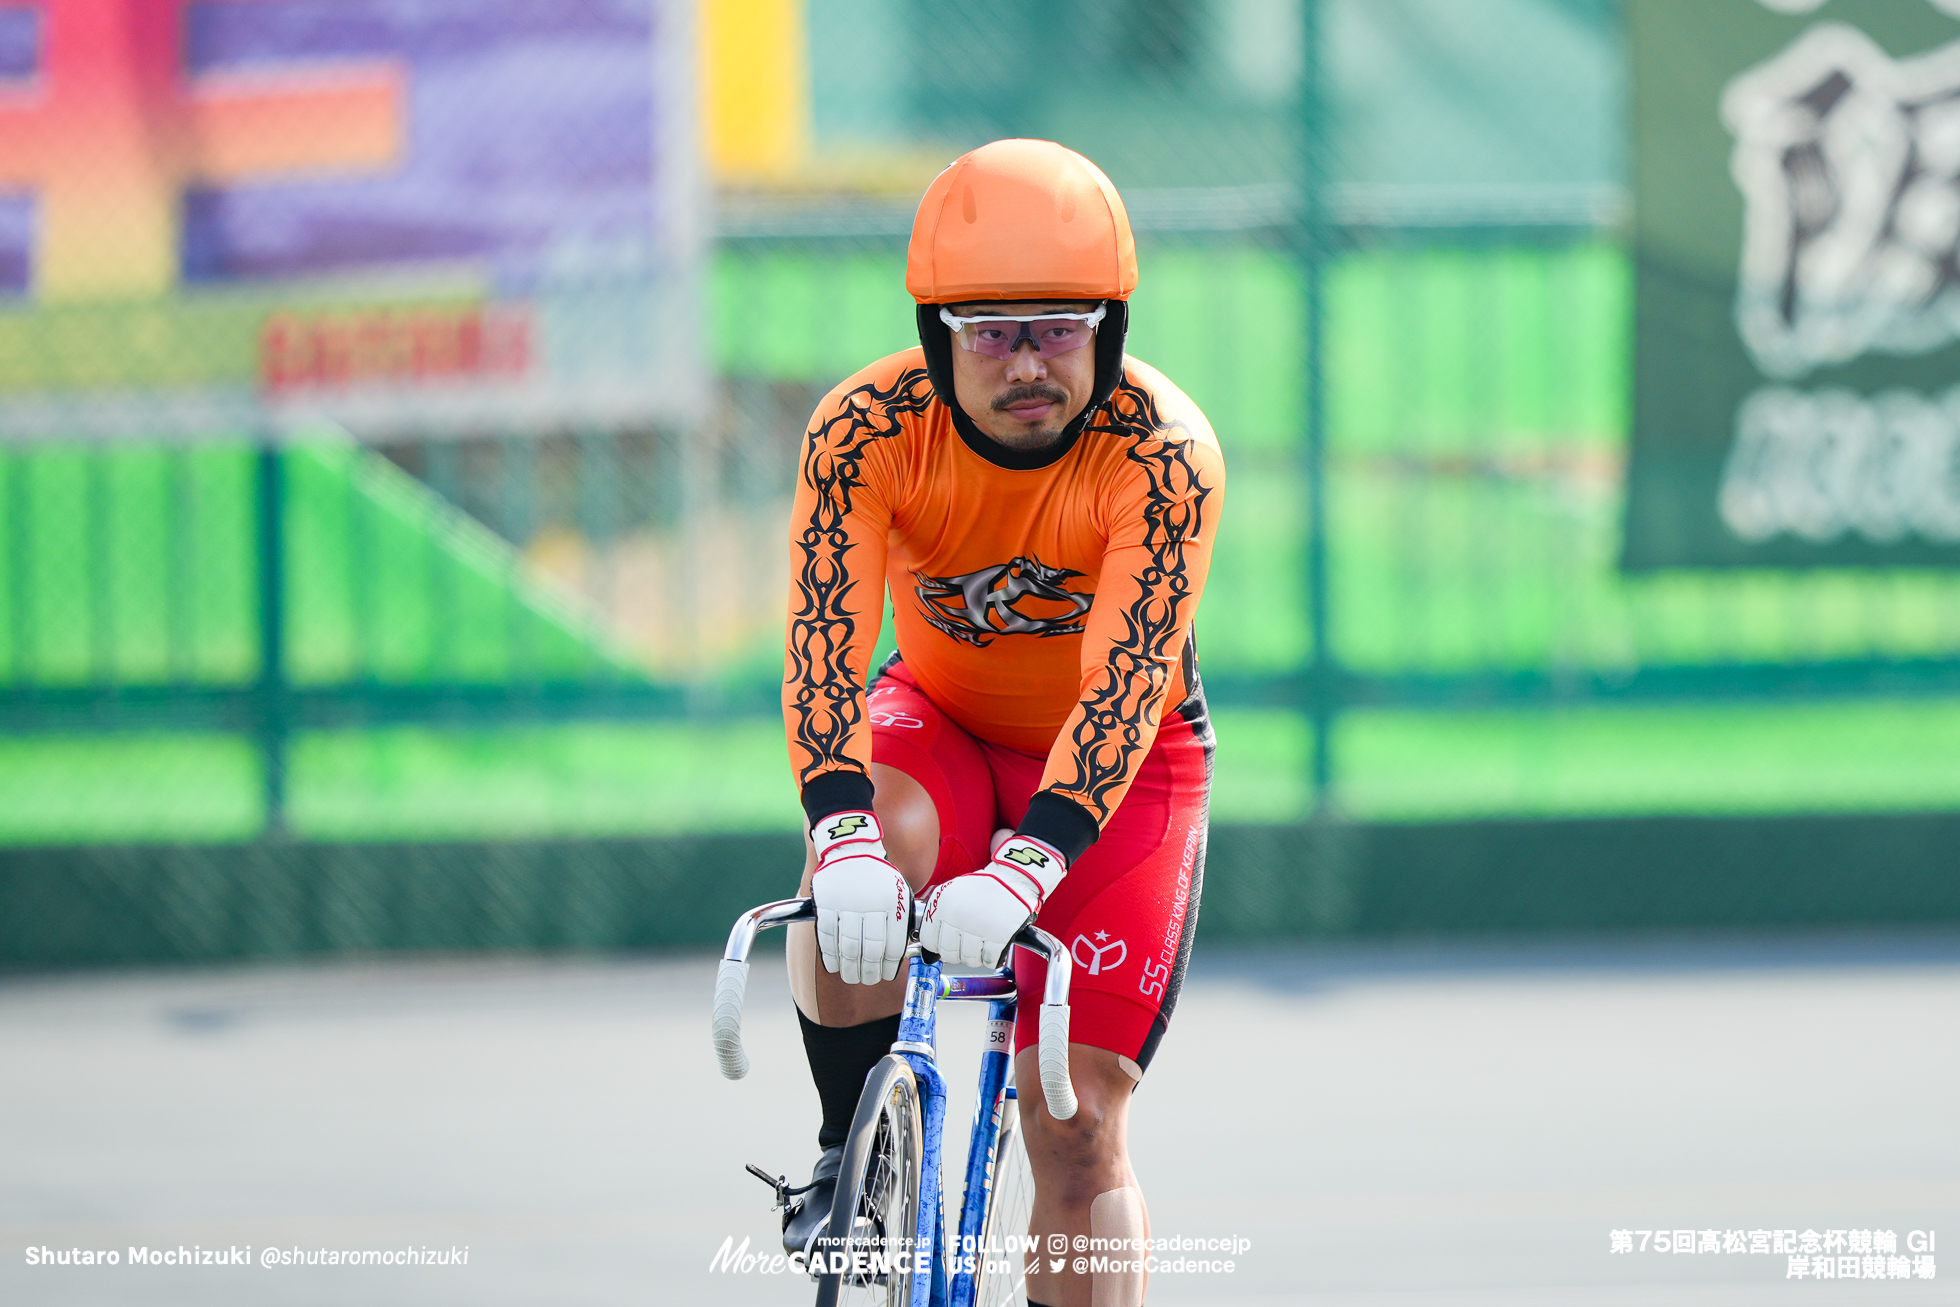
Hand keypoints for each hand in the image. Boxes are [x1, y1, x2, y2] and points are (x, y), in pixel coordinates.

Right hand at [809, 811, 911, 983]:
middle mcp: (871, 903)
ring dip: (850, 968)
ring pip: (849, 947)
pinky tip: (834, 965)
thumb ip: (900, 920)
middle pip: (871, 950)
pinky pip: (827, 937)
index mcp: (893, 902)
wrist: (851, 847)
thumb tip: (902, 955)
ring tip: (852, 977)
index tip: (886, 975)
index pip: (892, 945)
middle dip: (870, 971)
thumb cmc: (877, 876)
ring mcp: (847, 903)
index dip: (889, 966)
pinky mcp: (825, 903)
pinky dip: (830, 955)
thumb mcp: (898, 891)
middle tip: (868, 980)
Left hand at [920, 835, 1066, 968]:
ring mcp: (978, 927)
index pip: (929, 941)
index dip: (938, 945)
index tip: (947, 943)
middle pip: (948, 953)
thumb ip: (938, 920)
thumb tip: (927, 954)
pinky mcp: (1000, 936)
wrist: (1013, 879)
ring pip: (969, 960)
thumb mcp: (952, 894)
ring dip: (976, 955)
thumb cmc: (982, 889)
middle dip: (957, 952)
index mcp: (942, 904)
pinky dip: (992, 957)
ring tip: (983, 940)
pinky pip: (989, 960)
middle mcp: (958, 916)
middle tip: (967, 943)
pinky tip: (994, 944)